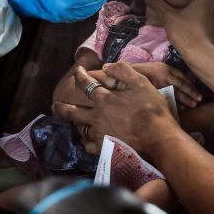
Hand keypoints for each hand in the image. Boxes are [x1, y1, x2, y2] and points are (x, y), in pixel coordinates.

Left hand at [53, 63, 178, 155]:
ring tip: (70, 122)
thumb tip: (107, 66)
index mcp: (104, 99)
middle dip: (62, 106)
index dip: (80, 76)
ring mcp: (99, 133)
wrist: (157, 136)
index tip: (77, 71)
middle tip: (55, 104)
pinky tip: (85, 140)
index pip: (86, 85)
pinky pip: (88, 145)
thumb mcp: (140, 81)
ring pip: (80, 128)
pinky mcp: (104, 148)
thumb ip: (122, 70)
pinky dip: (85, 141)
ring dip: (74, 123)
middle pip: (73, 111)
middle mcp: (97, 116)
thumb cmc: (150, 107)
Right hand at [131, 62, 201, 109]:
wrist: (127, 72)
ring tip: (192, 106)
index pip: (182, 77)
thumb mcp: (157, 68)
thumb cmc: (144, 71)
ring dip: (185, 99)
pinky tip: (180, 109)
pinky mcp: (153, 89)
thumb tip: (182, 83)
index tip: (198, 93)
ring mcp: (158, 82)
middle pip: (181, 85)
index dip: (191, 85)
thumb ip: (168, 74)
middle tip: (199, 100)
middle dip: (191, 93)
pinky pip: (165, 98)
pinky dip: (174, 104)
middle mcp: (164, 74)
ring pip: (175, 92)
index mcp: (166, 68)